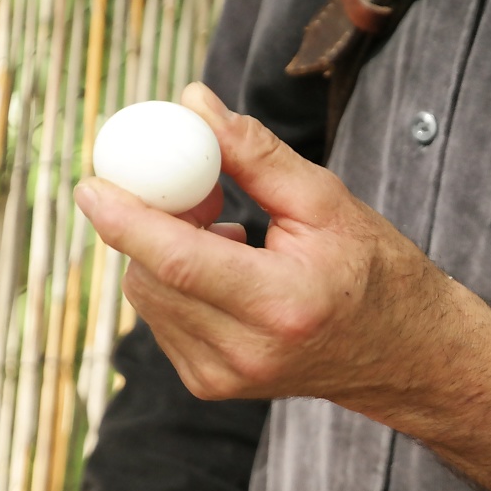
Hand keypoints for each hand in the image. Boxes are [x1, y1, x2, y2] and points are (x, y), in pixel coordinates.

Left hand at [75, 82, 456, 405]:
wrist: (399, 352)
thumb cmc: (373, 272)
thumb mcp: (326, 201)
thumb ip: (254, 154)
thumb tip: (193, 106)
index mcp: (282, 304)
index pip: (176, 261)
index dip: (124, 218)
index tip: (91, 182)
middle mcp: (246, 352)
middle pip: (151, 276)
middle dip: (152, 222)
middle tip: (195, 189)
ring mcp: (224, 377)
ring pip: (149, 297)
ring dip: (166, 251)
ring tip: (228, 233)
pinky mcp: (212, 384)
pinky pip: (163, 318)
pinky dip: (177, 282)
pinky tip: (226, 273)